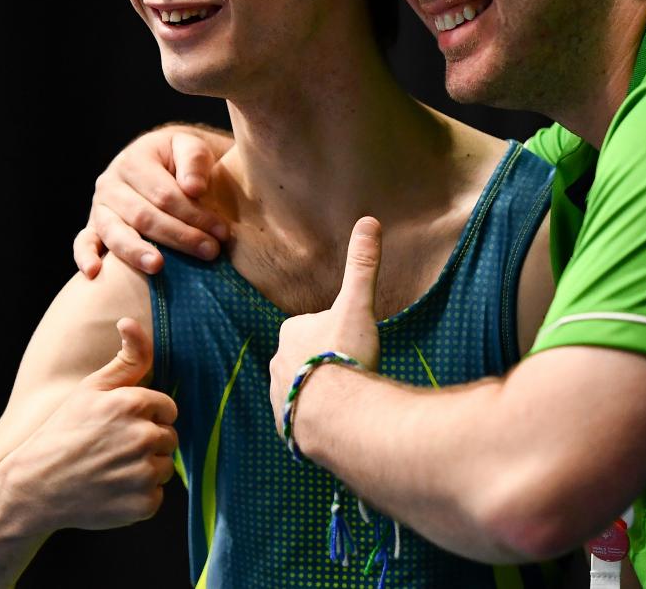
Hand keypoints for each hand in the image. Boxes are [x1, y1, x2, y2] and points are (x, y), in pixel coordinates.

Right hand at [0, 319, 178, 533]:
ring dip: (145, 469)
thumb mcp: (91, 389)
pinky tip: (112, 490)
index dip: (147, 417)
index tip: (121, 425)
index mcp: (134, 404)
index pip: (167, 409)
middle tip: (113, 449)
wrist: (35, 487)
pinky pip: (157, 496)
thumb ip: (125, 358)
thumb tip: (130, 321)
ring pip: (164, 467)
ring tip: (111, 469)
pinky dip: (139, 496)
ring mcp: (144, 472)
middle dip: (147, 442)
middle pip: (169, 438)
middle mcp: (143, 437)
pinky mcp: (144, 503)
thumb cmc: (63, 432)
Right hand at [75, 126, 231, 277]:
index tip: (222, 232)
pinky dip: (86, 257)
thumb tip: (193, 188)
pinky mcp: (93, 227)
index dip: (194, 214)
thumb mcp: (190, 147)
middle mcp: (111, 183)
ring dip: (136, 251)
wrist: (157, 161)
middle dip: (179, 236)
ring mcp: (100, 207)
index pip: (164, 194)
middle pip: (143, 216)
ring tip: (158, 266)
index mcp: (134, 161)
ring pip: (115, 232)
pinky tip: (95, 273)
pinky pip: (84, 242)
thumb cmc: (178, 158)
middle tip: (210, 252)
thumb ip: (194, 160)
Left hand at [269, 217, 382, 423]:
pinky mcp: (286, 426)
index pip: (313, 327)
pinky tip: (338, 420)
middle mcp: (276, 362)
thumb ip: (362, 266)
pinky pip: (302, 417)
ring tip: (348, 399)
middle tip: (353, 372)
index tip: (353, 345)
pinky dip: (317, 418)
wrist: (337, 417)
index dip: (336, 334)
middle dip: (327, 364)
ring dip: (322, 392)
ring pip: (304, 387)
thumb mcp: (358, 306)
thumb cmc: (345, 357)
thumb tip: (369, 220)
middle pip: (308, 357)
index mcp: (290, 331)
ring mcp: (279, 396)